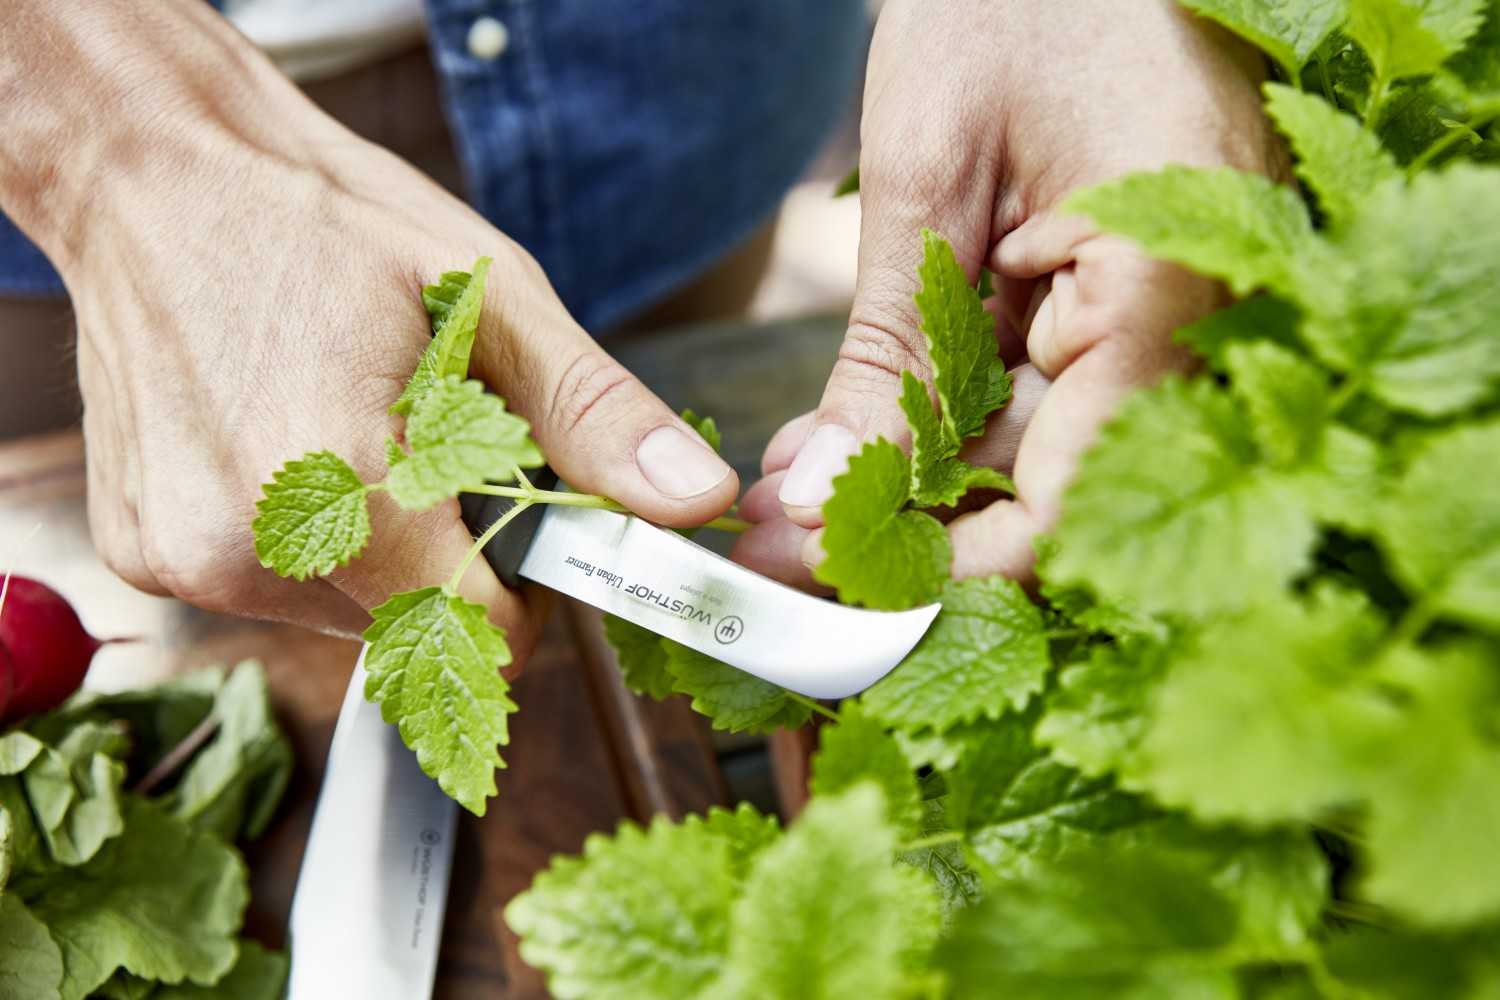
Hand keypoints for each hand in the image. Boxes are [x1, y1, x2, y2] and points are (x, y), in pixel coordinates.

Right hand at [2, 3, 735, 658]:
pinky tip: (297, 446)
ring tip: (363, 432)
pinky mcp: (143, 557)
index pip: (482, 638)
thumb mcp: (491, 300)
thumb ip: (593, 419)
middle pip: (418, 631)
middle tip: (441, 448)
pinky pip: (275, 589)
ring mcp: (181, 560)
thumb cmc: (328, 222)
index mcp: (340, 480)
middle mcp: (244, 545)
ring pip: (349, 616)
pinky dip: (315, 542)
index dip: (531, 595)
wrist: (154, 174)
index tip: (531, 525)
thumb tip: (696, 502)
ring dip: (385, 553)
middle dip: (456, 562)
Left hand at [734, 0, 1285, 586]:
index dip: (955, 575)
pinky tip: (834, 444)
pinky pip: (1026, 402)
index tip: (839, 602)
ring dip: (902, 488)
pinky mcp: (1109, 307)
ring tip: (781, 495)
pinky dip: (931, 428)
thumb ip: (891, 353)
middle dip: (905, 537)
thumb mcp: (929, 176)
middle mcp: (1186, 321)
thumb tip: (826, 503)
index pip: (1076, 504)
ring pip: (1028, 460)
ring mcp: (1154, 317)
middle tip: (778, 555)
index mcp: (1167, 284)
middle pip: (1048, 497)